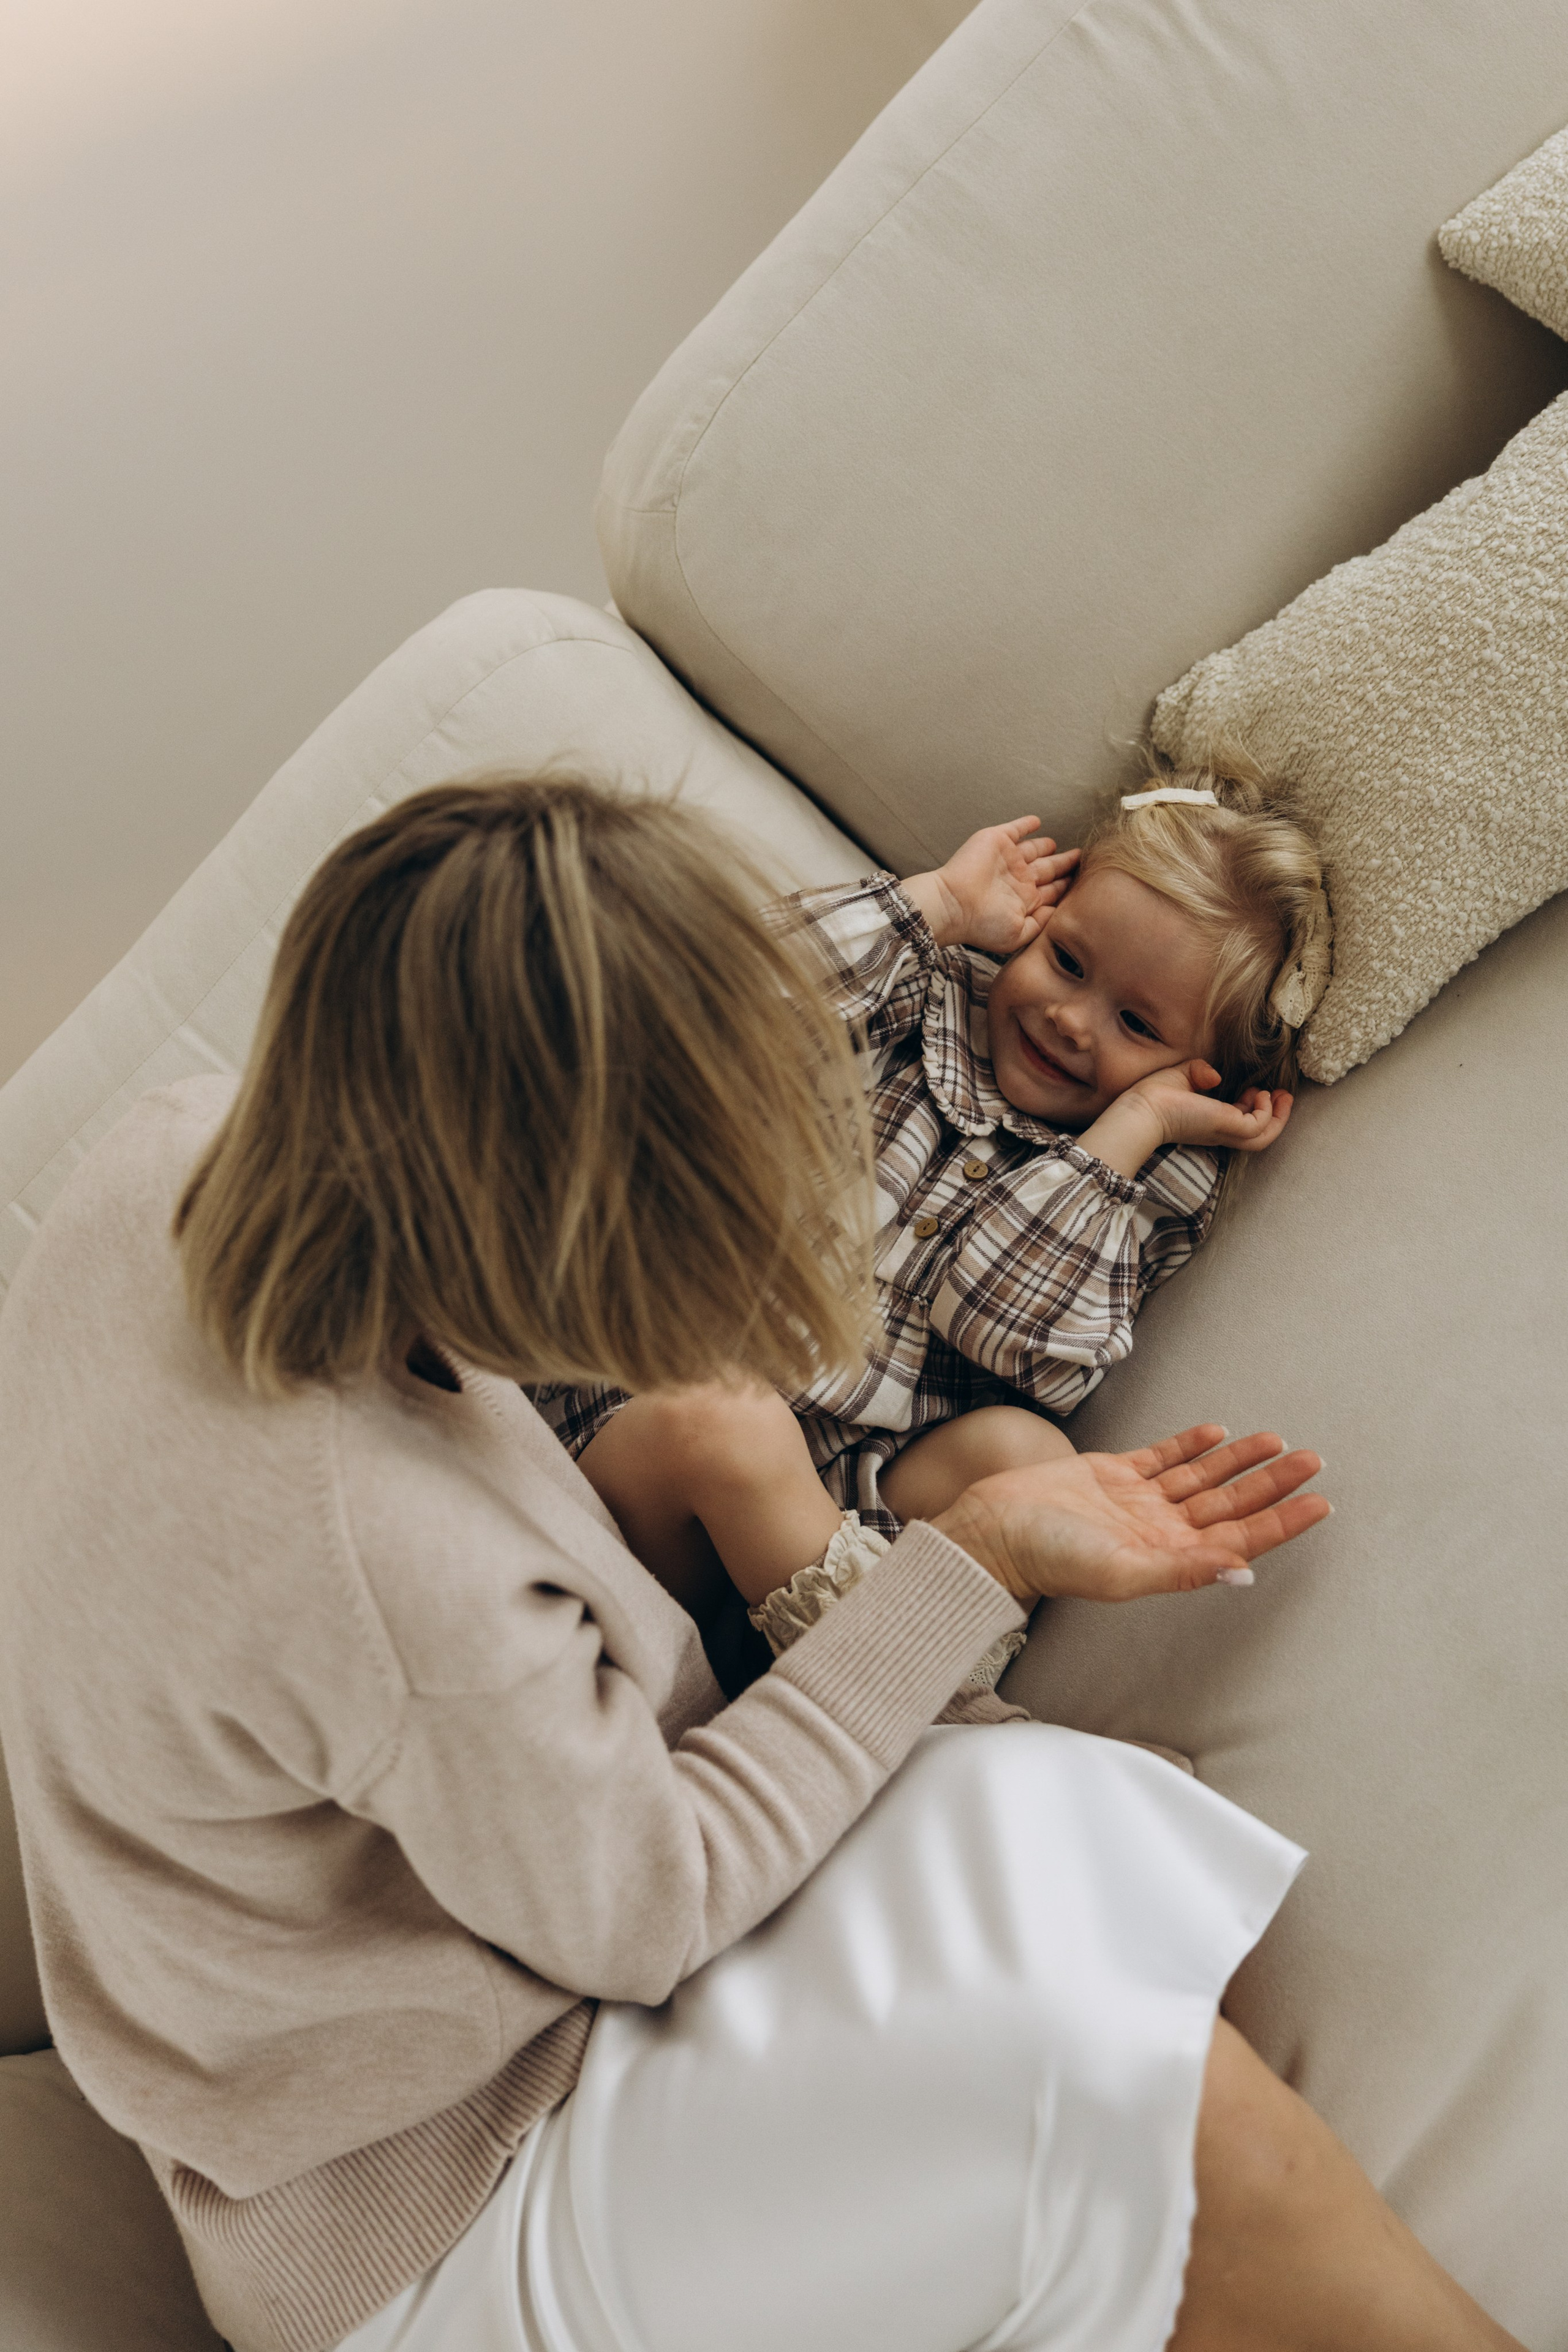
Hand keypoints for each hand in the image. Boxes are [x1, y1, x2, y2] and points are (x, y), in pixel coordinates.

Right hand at [903, 818, 1078, 953]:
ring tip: (1059, 844)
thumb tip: (1060, 911)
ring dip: (1047, 846)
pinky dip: (1027, 824)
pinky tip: (1037, 821)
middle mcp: (1018, 878)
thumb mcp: (1019, 934)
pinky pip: (1016, 829)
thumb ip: (1042, 923)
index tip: (1084, 882)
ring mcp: (1008, 858)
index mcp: (1024, 899)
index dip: (1067, 885)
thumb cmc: (982, 924)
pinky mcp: (998, 840)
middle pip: (1048, 869)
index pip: (1052, 890)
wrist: (954, 904)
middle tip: (1081, 858)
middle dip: (1064, 865)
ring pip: (1035, 849)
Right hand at [931, 1425, 1328, 1603]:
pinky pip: (1162, 1457)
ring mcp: (1136, 1501)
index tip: (1320, 1502)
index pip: (1241, 1537)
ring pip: (1202, 1477)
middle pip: (1230, 1503)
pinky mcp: (1111, 1475)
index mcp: (1168, 1557)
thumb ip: (1183, 1572)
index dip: (1282, 1520)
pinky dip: (1190, 1445)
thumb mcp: (1121, 1572)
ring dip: (1239, 1460)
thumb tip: (1243, 1571)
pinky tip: (1216, 1432)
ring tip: (1277, 1440)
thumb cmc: (1050, 1560)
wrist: (992, 1531)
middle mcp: (1159, 1530)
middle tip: (1314, 1460)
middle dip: (1273, 1483)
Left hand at [1080, 1061, 1293, 1176]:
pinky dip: (1265, 1111)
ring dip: (1278, 1116)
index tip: (1259, 1090)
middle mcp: (1219, 1131)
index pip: (1240, 1123)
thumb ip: (1199, 1073)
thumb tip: (1215, 1076)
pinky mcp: (1226, 1127)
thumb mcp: (1181, 1077)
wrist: (1141, 1110)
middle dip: (1276, 1115)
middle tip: (1283, 1095)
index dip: (1255, 1108)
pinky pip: (1259, 1126)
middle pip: (1259, 1135)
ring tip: (1281, 1095)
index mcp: (1209, 1123)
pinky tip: (1258, 1093)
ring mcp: (1224, 1132)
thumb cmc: (1153, 1096)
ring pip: (1263, 1136)